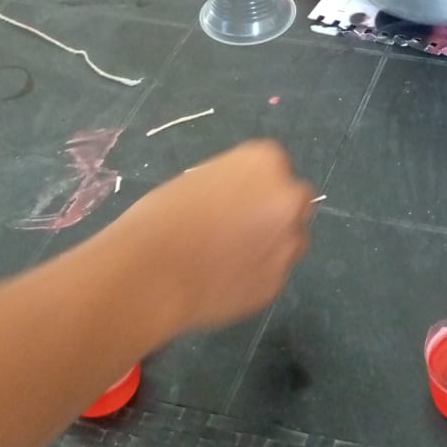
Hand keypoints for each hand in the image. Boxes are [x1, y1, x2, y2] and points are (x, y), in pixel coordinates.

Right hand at [113, 141, 314, 336]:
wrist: (150, 273)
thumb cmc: (161, 217)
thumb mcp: (201, 180)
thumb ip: (236, 188)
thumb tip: (246, 205)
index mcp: (266, 162)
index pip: (276, 169)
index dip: (255, 187)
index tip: (234, 200)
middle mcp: (288, 199)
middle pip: (296, 202)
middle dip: (276, 213)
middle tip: (242, 229)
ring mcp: (287, 244)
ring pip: (292, 241)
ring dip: (272, 246)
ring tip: (230, 259)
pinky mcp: (277, 284)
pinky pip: (272, 275)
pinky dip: (256, 278)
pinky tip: (223, 283)